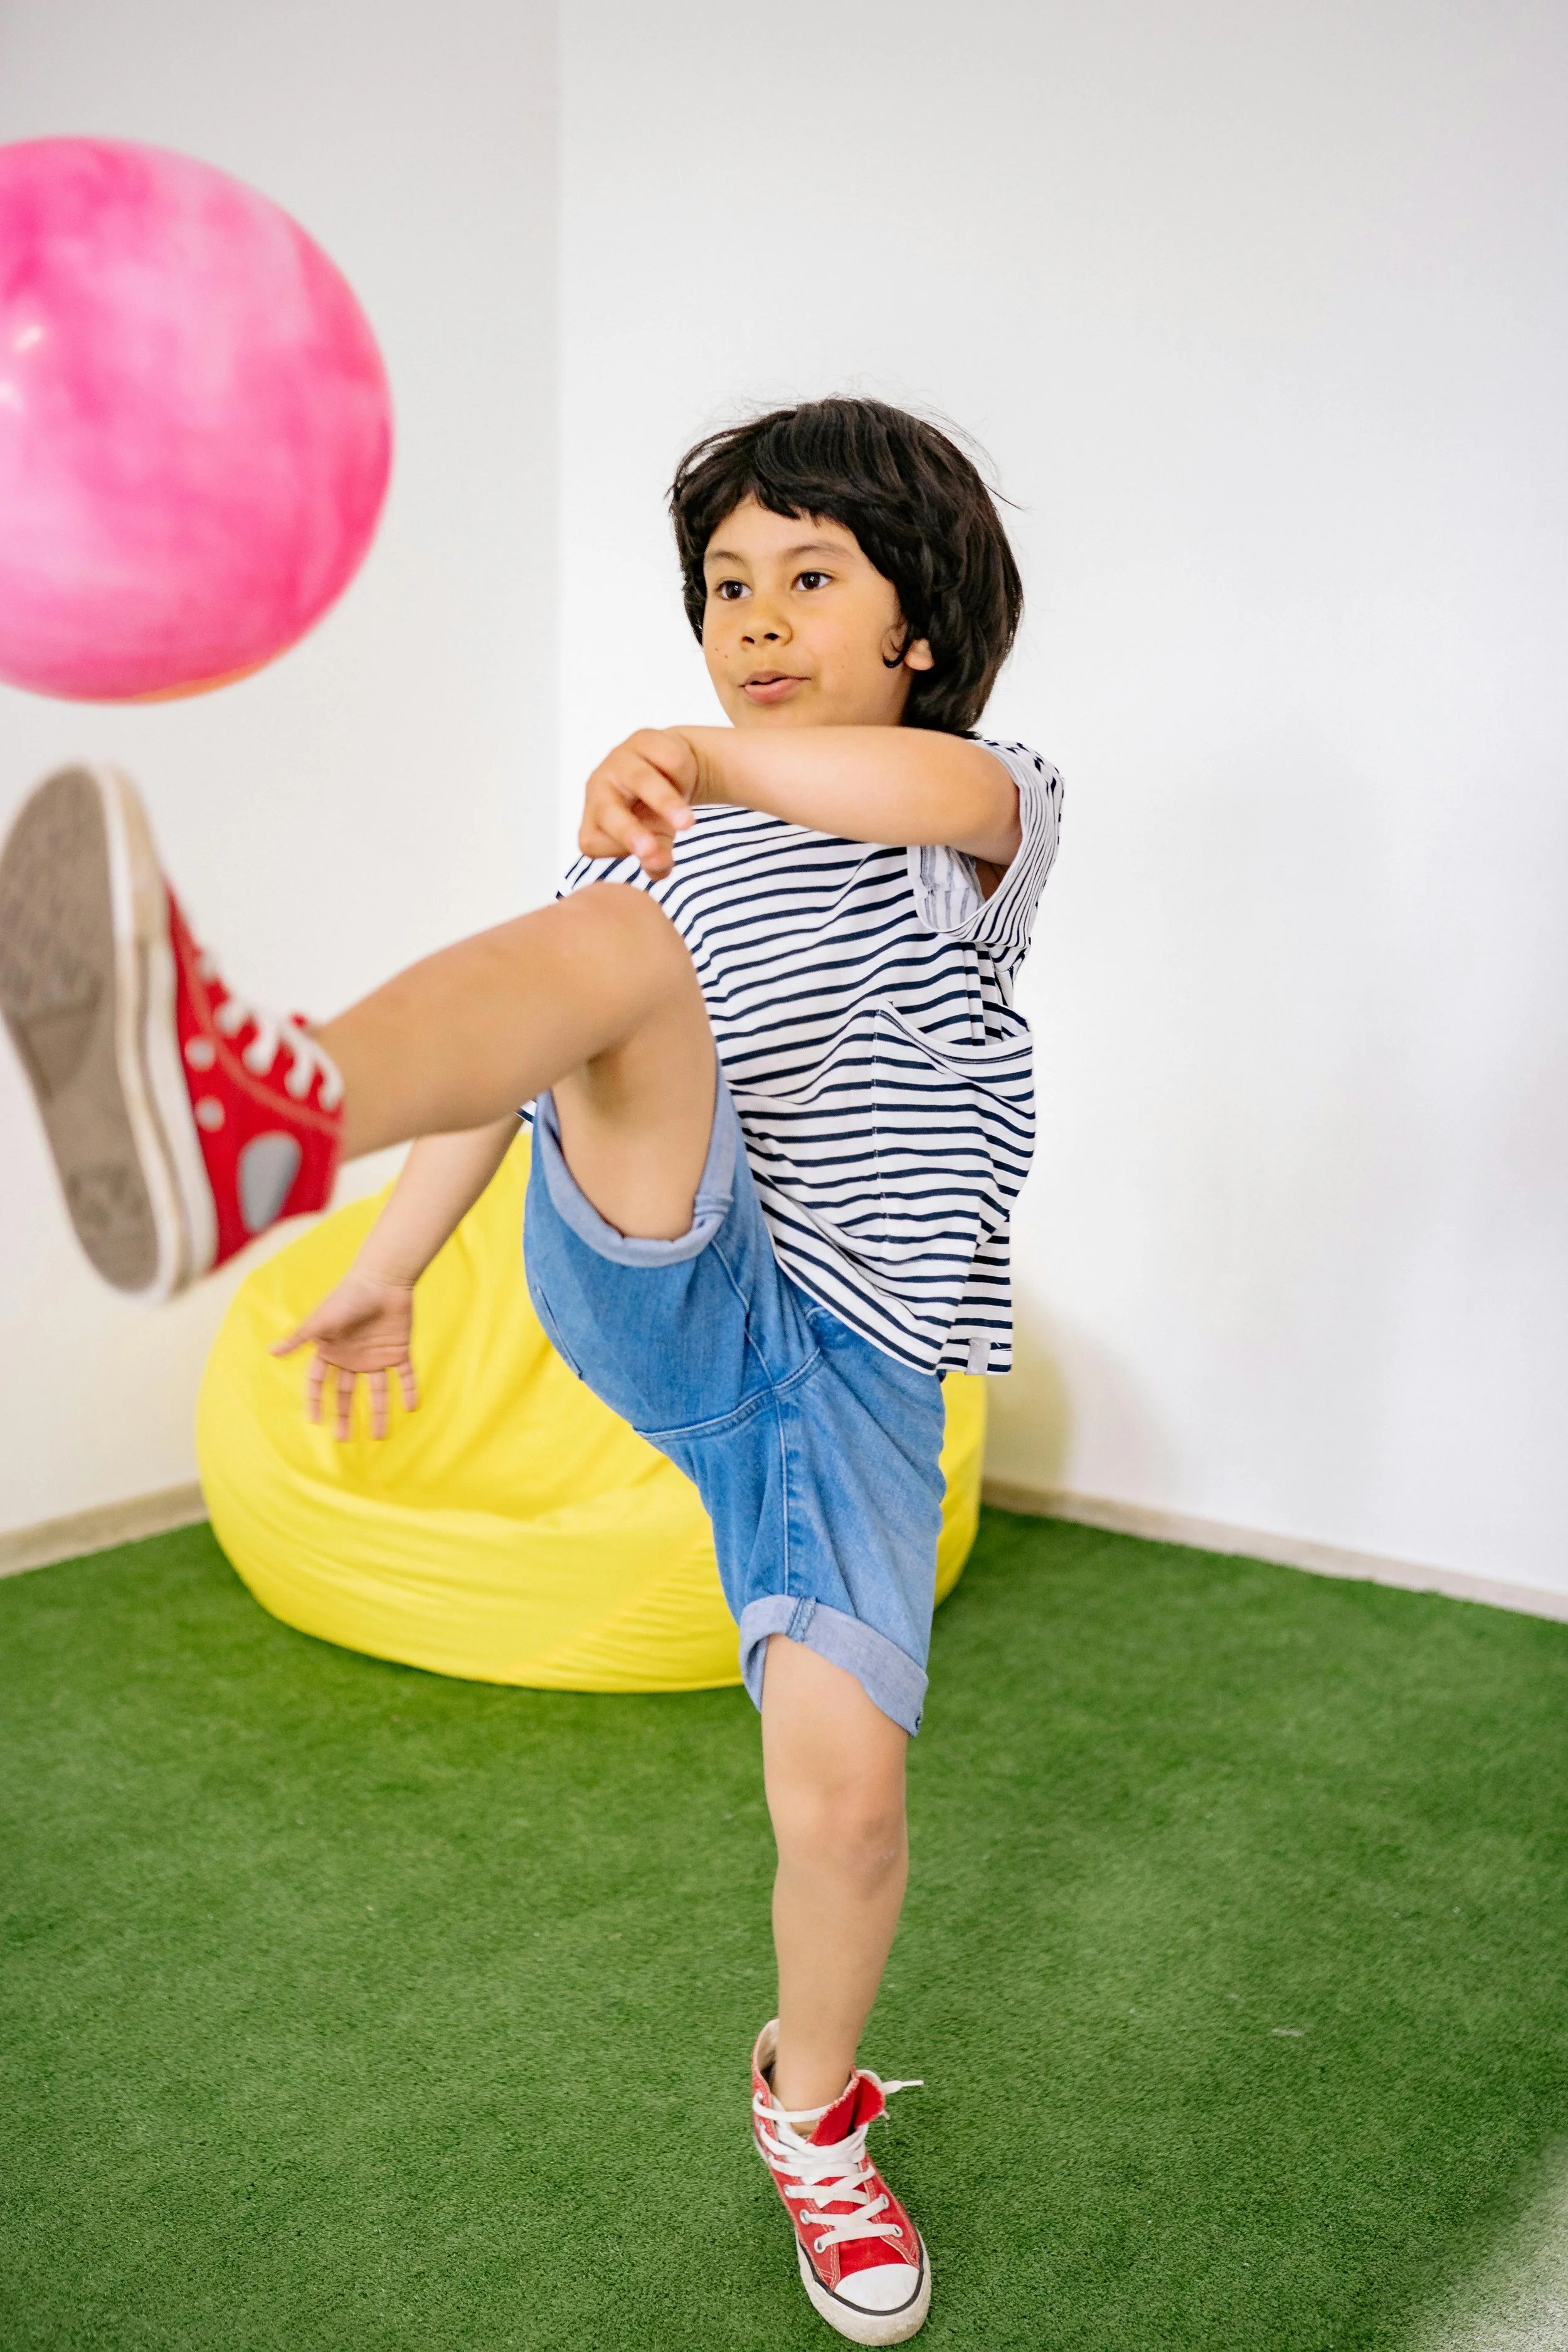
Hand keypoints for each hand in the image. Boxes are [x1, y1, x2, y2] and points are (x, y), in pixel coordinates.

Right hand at [271, 1266, 418, 1440]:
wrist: (382, 1279)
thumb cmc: (348, 1297)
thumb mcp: (322, 1320)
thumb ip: (299, 1338)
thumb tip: (270, 1351)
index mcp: (331, 1351)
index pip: (319, 1382)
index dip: (316, 1401)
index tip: (316, 1421)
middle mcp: (352, 1357)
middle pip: (347, 1392)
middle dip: (345, 1415)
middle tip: (344, 1439)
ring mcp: (376, 1355)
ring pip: (377, 1390)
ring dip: (379, 1412)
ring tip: (380, 1436)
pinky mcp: (398, 1350)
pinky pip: (405, 1375)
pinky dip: (409, 1390)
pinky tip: (411, 1407)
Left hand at [580, 729, 702, 877]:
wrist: (674, 768)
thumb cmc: (656, 813)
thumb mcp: (657, 840)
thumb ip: (656, 860)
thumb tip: (659, 867)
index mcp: (594, 818)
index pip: (593, 841)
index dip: (617, 851)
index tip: (649, 855)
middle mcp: (598, 788)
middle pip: (607, 811)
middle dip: (629, 832)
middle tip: (651, 851)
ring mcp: (618, 760)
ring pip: (640, 780)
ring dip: (665, 803)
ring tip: (688, 824)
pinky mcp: (642, 738)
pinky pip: (666, 759)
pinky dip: (682, 776)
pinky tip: (683, 780)